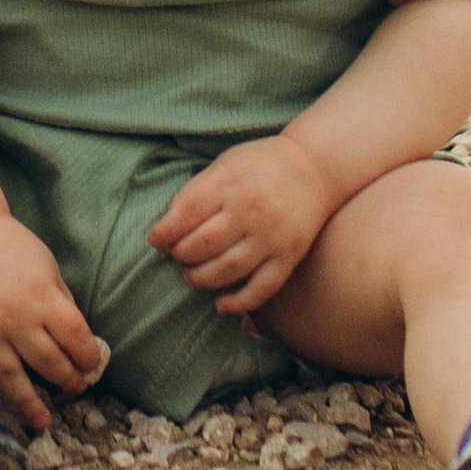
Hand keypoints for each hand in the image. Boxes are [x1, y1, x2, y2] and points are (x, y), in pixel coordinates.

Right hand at [0, 216, 107, 431]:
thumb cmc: (13, 249)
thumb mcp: (49, 268)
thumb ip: (62, 304)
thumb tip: (78, 343)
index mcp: (42, 297)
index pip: (75, 338)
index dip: (88, 356)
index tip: (91, 364)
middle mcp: (14, 317)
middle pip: (48, 361)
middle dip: (67, 378)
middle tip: (76, 386)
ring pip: (10, 376)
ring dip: (29, 401)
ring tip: (43, 420)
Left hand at [151, 135, 330, 316]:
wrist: (315, 168)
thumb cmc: (260, 165)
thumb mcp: (225, 164)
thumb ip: (197, 191)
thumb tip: (168, 224)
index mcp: (230, 183)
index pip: (188, 212)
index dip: (165, 231)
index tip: (155, 239)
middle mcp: (251, 211)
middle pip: (204, 244)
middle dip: (181, 255)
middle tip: (176, 255)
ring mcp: (271, 237)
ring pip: (228, 269)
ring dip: (201, 279)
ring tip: (191, 276)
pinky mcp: (288, 257)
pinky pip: (262, 288)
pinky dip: (239, 302)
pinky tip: (220, 305)